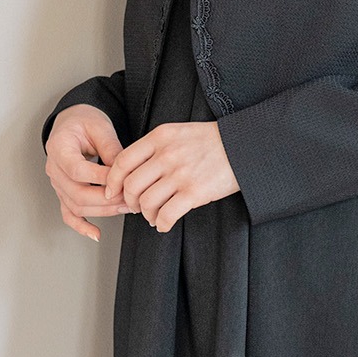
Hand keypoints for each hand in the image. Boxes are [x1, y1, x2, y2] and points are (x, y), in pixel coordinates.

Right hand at [45, 104, 131, 241]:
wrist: (73, 123)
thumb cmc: (85, 122)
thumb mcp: (100, 128)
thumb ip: (112, 149)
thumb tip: (124, 174)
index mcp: (59, 148)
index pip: (76, 170)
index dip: (99, 178)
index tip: (121, 180)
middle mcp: (54, 168)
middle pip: (76, 193)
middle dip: (106, 199)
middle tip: (130, 198)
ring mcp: (57, 183)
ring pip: (75, 205)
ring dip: (103, 211)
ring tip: (126, 208)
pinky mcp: (64, 192)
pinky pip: (69, 214)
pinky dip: (81, 226)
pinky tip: (96, 233)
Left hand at [104, 121, 240, 232]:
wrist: (245, 145)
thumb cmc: (212, 141)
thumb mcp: (180, 132)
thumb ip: (156, 147)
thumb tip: (132, 171)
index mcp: (161, 137)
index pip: (124, 161)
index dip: (113, 180)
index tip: (112, 191)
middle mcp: (167, 155)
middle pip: (131, 185)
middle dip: (129, 202)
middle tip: (136, 207)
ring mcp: (181, 174)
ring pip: (146, 203)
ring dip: (146, 215)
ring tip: (153, 216)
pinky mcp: (195, 192)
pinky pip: (167, 215)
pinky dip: (161, 224)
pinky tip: (164, 223)